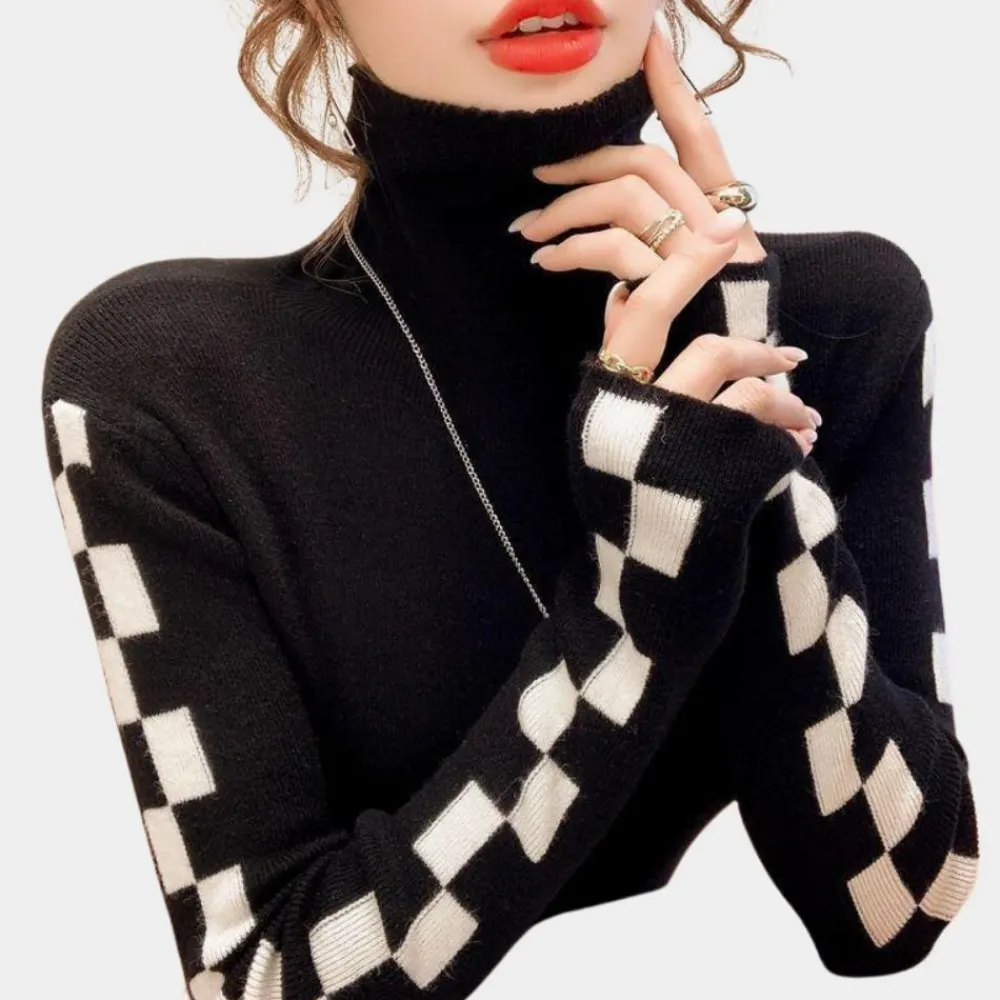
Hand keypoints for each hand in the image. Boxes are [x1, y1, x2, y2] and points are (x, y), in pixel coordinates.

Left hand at [510, 18, 813, 454]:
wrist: (724, 402)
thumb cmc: (697, 341)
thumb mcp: (679, 283)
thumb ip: (657, 240)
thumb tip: (605, 209)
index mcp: (725, 215)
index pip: (702, 136)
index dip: (674, 89)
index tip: (648, 43)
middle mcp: (721, 226)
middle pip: (646, 163)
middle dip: (583, 162)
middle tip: (537, 176)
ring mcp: (700, 256)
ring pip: (625, 197)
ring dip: (566, 209)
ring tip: (530, 232)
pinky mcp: (674, 287)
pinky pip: (614, 247)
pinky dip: (571, 248)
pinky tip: (546, 260)